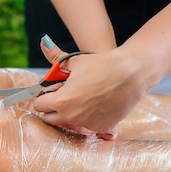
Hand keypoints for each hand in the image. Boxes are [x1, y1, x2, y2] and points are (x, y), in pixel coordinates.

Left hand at [33, 38, 147, 138]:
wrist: (131, 73)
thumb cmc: (102, 65)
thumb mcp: (75, 62)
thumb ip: (55, 57)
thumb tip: (43, 44)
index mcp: (61, 100)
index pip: (39, 106)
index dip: (43, 97)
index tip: (50, 92)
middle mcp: (72, 116)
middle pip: (49, 119)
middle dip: (52, 108)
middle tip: (63, 96)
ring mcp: (87, 124)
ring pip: (69, 123)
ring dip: (70, 114)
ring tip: (82, 98)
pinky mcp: (101, 128)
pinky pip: (87, 125)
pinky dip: (88, 117)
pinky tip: (96, 103)